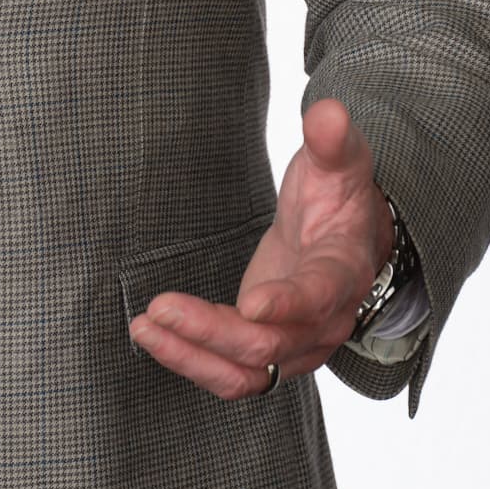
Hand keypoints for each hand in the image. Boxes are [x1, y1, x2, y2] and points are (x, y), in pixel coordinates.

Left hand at [126, 99, 393, 396]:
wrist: (343, 235)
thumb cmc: (337, 195)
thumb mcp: (339, 161)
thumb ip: (332, 141)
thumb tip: (326, 112)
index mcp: (344, 271)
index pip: (320, 296)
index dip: (288, 304)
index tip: (250, 303)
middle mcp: (325, 321)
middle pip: (271, 344)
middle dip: (213, 332)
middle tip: (160, 307)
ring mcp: (297, 344)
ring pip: (248, 373)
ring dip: (193, 357)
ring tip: (145, 328)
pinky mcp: (268, 352)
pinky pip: (232, 376)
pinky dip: (192, 362)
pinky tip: (153, 336)